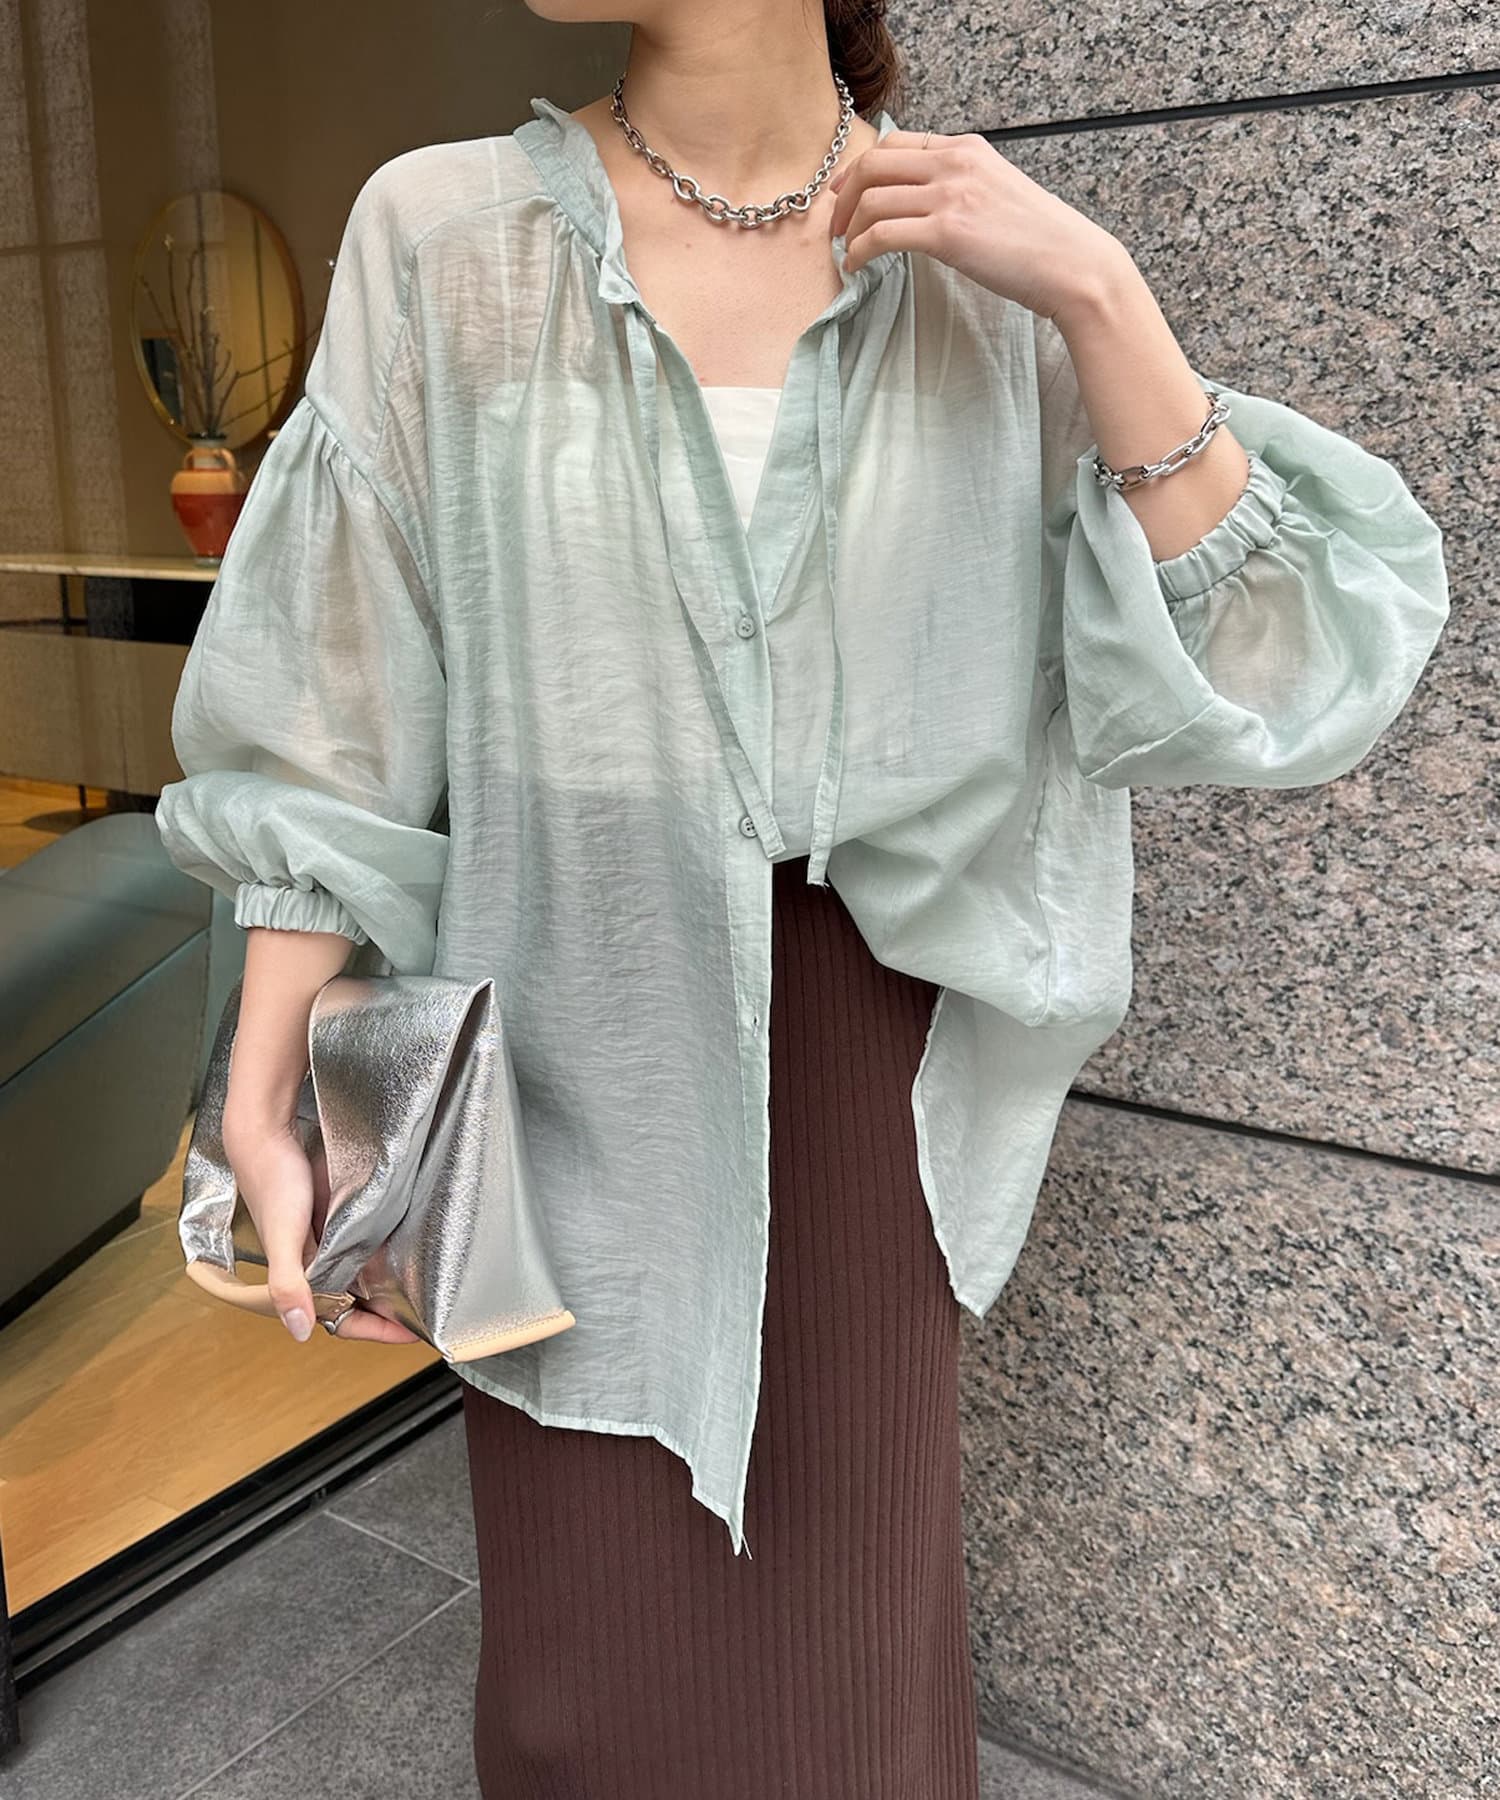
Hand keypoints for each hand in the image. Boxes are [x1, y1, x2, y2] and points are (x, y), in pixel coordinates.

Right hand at [221, 1111, 421, 1345]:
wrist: (268, 1136)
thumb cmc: (272, 1184)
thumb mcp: (283, 1237)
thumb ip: (288, 1284)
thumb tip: (301, 1332)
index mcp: (300, 1279)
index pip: (344, 1321)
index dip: (377, 1331)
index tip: (414, 1335)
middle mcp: (315, 1267)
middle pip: (357, 1303)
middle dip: (389, 1314)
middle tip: (430, 1314)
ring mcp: (327, 1243)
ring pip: (362, 1277)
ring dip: (389, 1285)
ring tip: (428, 1286)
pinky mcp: (336, 1220)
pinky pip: (364, 1246)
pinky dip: (384, 1254)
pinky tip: (409, 1248)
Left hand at [828, 128, 1129, 323]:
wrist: (1072, 264)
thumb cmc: (1040, 241)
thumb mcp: (998, 193)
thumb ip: (962, 187)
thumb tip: (925, 207)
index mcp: (967, 149)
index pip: (897, 144)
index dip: (859, 168)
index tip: (844, 193)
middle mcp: (955, 163)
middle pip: (873, 164)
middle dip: (844, 195)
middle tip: (836, 226)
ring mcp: (950, 195)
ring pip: (873, 198)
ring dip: (849, 228)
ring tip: (846, 252)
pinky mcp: (947, 232)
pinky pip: (883, 234)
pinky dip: (860, 251)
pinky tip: (857, 266)